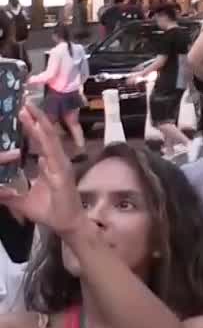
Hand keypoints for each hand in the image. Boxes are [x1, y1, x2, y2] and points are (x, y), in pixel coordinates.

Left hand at [0, 108, 86, 236]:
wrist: (67, 225)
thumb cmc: (50, 213)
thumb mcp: (23, 202)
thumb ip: (10, 195)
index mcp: (48, 165)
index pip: (39, 141)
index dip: (32, 126)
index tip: (23, 112)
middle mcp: (56, 161)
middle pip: (45, 135)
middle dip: (35, 118)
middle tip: (25, 102)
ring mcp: (60, 164)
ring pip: (49, 138)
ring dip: (39, 123)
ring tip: (29, 109)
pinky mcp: (61, 171)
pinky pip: (52, 151)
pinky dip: (46, 138)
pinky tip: (40, 128)